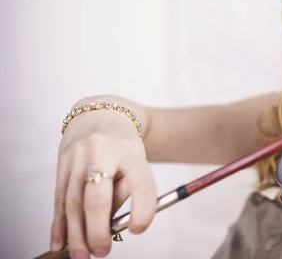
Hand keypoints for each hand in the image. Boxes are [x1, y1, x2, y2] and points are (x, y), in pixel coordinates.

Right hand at [50, 108, 156, 257]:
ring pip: (73, 202)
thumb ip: (126, 191)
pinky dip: (59, 224)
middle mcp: (103, 153)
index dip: (142, 208)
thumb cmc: (122, 147)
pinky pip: (58, 199)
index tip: (138, 229)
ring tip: (83, 255)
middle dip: (98, 230)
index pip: (141, 182)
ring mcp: (78, 158)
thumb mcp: (136, 162)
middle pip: (97, 197)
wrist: (99, 117)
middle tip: (102, 251)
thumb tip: (109, 226)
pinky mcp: (61, 164)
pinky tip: (60, 242)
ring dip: (77, 234)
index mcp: (131, 152)